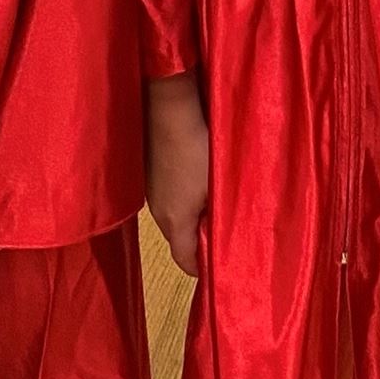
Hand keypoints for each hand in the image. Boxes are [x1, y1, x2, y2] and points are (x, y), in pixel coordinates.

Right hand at [145, 76, 209, 274]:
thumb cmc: (197, 148)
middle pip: (180, 239)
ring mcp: (150, 194)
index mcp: (175, 223)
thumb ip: (223, 214)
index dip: (202, 268)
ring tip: (214, 202)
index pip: (185, 261)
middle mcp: (158, 213)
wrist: (169, 110)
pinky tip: (196, 179)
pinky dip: (183, 198)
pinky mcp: (148, 175)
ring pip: (175, 217)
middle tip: (225, 229)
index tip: (220, 265)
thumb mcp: (219, 185)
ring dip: (193, 216)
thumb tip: (231, 233)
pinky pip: (168, 197)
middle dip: (200, 240)